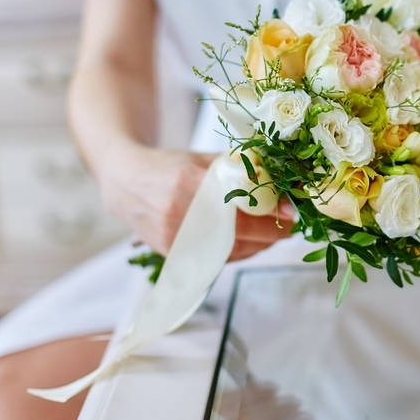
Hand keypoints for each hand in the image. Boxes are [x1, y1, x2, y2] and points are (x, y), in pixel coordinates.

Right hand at [99, 145, 293, 256]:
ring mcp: (174, 238)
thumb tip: (282, 180)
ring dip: (260, 245)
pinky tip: (253, 242)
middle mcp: (180, 213)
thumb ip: (238, 169)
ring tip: (276, 234)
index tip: (294, 211)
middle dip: (273, 231)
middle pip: (241, 232)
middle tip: (292, 225)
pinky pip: (216, 260)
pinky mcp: (172, 255)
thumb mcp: (202, 159)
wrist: (125, 184)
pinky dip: (240, 252)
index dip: (273, 210)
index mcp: (190, 182)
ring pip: (232, 251)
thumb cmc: (169, 166)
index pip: (242, 202)